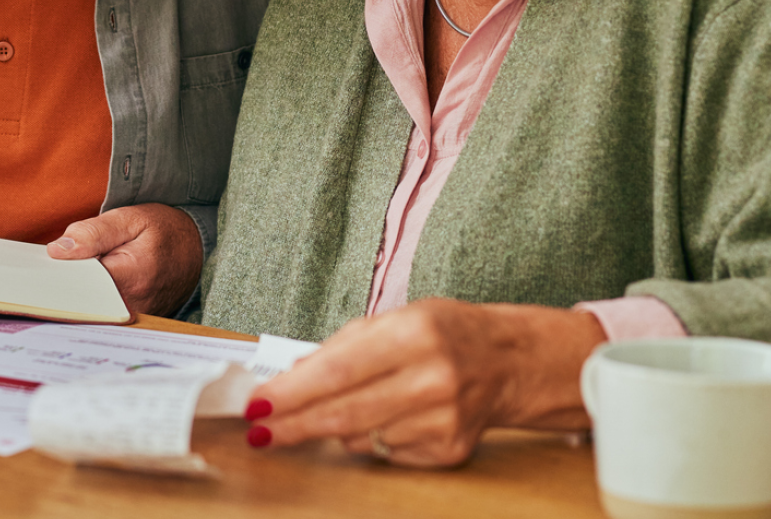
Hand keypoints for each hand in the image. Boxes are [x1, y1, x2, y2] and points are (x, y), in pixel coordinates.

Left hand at [47, 203, 202, 317]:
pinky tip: (87, 286)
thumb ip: (93, 232)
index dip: (58, 275)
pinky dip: (90, 301)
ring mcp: (133, 318)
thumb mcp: (131, 219)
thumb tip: (57, 251)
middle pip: (80, 302)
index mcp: (129, 277)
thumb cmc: (165, 231)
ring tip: (77, 274)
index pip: (77, 285)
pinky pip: (101, 314)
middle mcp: (132, 305)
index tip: (48, 265)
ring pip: (89, 310)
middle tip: (59, 267)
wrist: (199, 249)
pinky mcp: (133, 322)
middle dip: (65, 285)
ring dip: (77, 294)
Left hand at [246, 298, 605, 467]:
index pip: (338, 369)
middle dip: (295, 424)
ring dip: (339, 428)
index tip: (259, 404)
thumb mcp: (399, 318)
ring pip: (361, 437)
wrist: (510, 361)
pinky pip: (387, 452)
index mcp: (417, 332)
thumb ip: (344, 346)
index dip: (292, 391)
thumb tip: (291, 380)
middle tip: (263, 431)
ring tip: (353, 406)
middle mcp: (433, 377)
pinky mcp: (449, 449)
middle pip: (343, 413)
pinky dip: (376, 438)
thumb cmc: (448, 333)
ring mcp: (443, 418)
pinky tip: (395, 416)